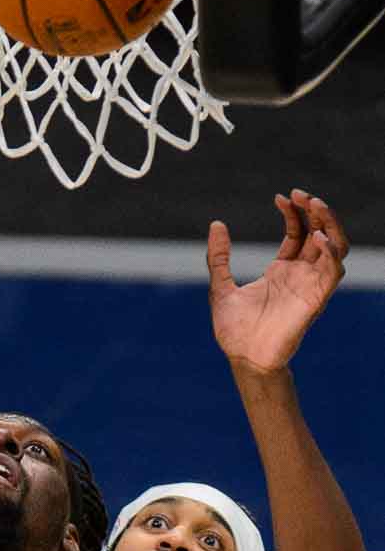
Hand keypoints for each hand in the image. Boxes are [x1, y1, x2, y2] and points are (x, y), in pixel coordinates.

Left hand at [208, 189, 347, 372]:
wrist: (242, 357)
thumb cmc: (234, 329)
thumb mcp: (221, 285)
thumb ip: (219, 256)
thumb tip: (216, 224)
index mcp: (281, 270)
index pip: (298, 232)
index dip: (293, 212)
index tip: (280, 197)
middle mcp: (300, 275)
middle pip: (320, 233)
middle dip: (315, 210)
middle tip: (301, 193)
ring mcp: (310, 285)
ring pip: (335, 247)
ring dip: (329, 224)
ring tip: (315, 204)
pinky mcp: (316, 299)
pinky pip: (333, 271)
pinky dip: (331, 252)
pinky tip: (318, 237)